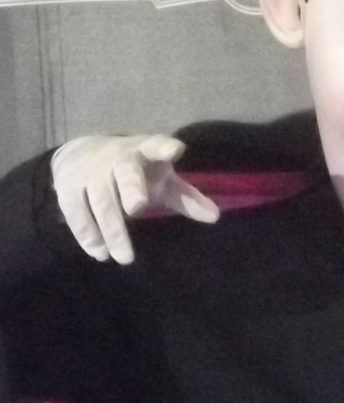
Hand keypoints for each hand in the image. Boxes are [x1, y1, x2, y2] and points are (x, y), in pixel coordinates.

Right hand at [50, 133, 220, 263]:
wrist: (80, 152)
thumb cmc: (135, 170)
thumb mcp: (161, 179)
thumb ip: (186, 197)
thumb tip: (215, 217)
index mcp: (145, 152)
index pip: (156, 145)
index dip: (165, 147)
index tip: (176, 149)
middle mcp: (118, 158)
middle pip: (125, 174)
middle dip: (131, 188)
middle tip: (137, 208)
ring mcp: (90, 171)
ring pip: (100, 199)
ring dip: (111, 228)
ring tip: (123, 257)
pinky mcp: (68, 187)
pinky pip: (75, 211)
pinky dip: (87, 233)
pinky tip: (99, 253)